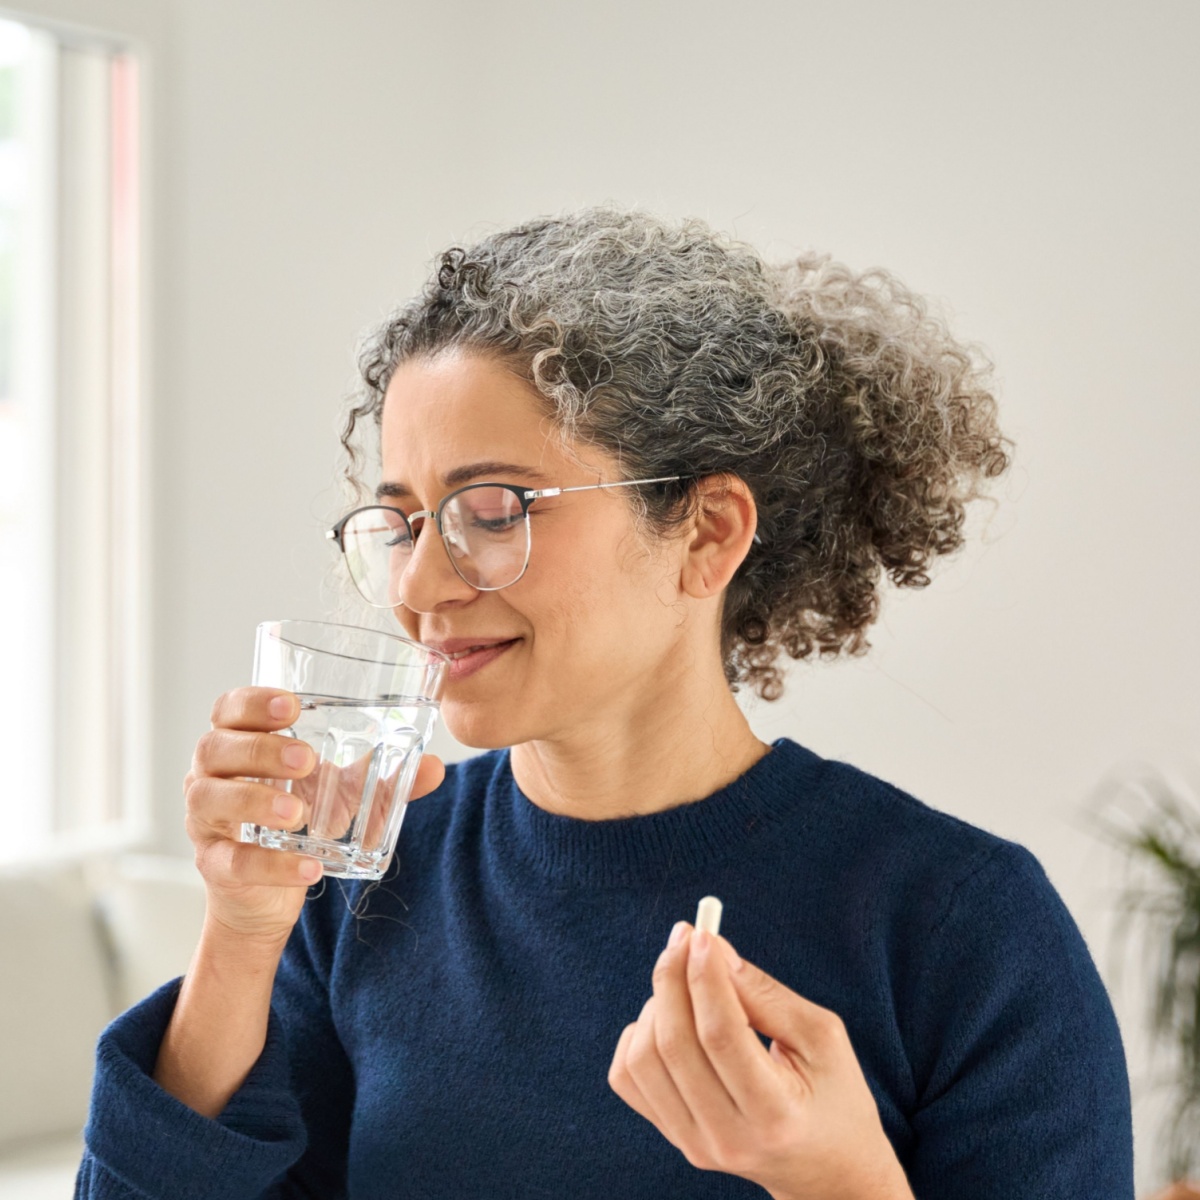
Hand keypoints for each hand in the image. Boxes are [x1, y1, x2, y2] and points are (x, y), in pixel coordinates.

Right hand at [184, 686, 444, 944]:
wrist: (267, 893)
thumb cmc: (299, 818)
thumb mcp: (342, 792)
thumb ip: (383, 777)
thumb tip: (434, 766)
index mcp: (240, 742)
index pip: (229, 708)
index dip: (253, 702)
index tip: (292, 706)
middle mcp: (211, 774)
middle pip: (216, 747)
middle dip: (260, 749)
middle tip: (307, 760)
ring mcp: (206, 820)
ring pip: (211, 798)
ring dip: (254, 800)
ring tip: (296, 812)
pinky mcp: (214, 864)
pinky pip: (233, 861)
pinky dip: (271, 865)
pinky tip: (308, 868)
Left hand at [608, 923, 912, 1199]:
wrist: (828, 1169)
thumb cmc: (833, 1093)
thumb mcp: (821, 1037)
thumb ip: (764, 993)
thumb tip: (712, 949)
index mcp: (776, 1114)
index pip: (722, 1036)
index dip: (706, 978)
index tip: (703, 934)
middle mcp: (728, 1137)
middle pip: (675, 1044)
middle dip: (673, 978)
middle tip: (684, 938)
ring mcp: (694, 1144)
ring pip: (643, 1058)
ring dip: (656, 1005)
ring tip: (686, 985)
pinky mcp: (674, 1138)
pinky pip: (628, 1077)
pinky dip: (637, 1035)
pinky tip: (668, 1020)